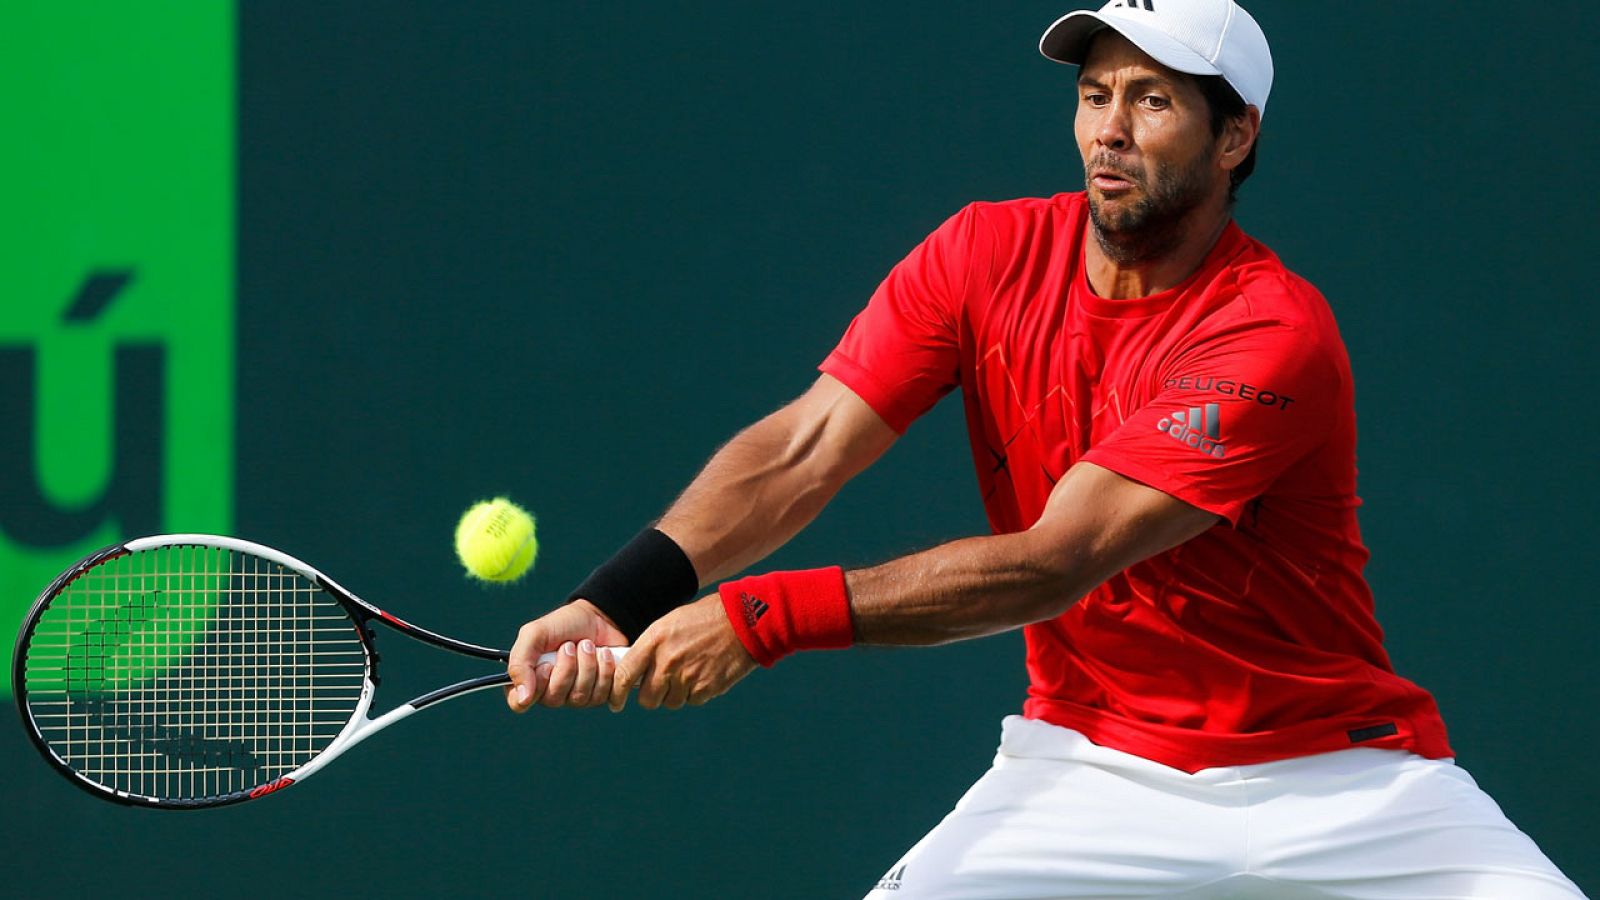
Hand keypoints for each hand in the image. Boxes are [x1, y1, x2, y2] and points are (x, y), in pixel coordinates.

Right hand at [505, 599, 628, 712]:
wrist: (599, 616)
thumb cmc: (563, 625)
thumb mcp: (535, 634)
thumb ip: (519, 662)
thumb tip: (523, 698)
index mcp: (530, 679)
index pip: (520, 703)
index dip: (535, 686)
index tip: (546, 665)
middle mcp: (552, 693)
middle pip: (555, 699)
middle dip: (567, 667)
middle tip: (570, 645)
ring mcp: (578, 697)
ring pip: (582, 697)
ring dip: (588, 665)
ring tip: (589, 645)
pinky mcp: (603, 694)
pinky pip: (607, 695)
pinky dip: (608, 670)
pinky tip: (605, 654)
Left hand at [610, 594, 756, 710]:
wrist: (743, 621)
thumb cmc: (705, 619)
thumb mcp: (670, 623)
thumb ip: (651, 648)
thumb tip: (635, 671)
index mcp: (655, 640)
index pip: (624, 675)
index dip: (616, 692)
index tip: (615, 702)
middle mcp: (668, 661)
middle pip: (647, 698)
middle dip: (653, 695)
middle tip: (662, 685)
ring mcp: (687, 677)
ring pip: (671, 702)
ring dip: (677, 693)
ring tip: (690, 671)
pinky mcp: (706, 688)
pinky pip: (692, 700)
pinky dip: (696, 692)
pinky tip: (705, 672)